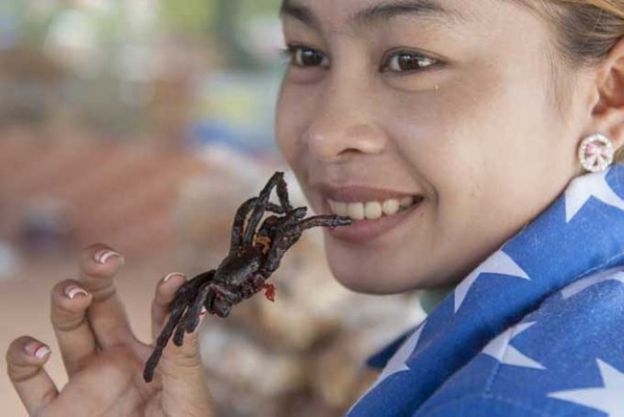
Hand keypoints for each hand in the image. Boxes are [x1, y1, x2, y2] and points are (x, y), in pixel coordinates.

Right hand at [6, 244, 215, 416]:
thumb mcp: (187, 400)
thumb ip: (183, 356)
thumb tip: (194, 305)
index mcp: (152, 356)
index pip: (156, 312)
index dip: (163, 294)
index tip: (173, 279)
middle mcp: (114, 361)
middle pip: (100, 306)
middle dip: (97, 275)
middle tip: (105, 257)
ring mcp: (81, 383)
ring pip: (65, 328)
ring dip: (65, 301)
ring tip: (76, 295)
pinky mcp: (53, 412)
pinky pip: (29, 379)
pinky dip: (23, 356)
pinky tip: (37, 350)